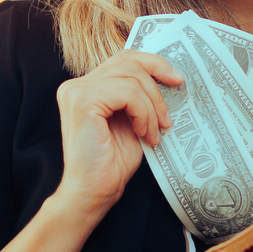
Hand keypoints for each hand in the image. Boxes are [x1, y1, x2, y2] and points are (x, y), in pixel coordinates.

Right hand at [50, 50, 181, 216]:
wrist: (93, 192)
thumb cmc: (112, 163)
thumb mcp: (131, 121)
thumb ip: (139, 97)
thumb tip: (170, 76)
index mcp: (85, 87)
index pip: (123, 59)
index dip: (153, 63)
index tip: (176, 79)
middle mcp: (76, 85)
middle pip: (128, 62)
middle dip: (157, 87)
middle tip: (168, 117)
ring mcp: (76, 91)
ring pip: (132, 79)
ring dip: (151, 107)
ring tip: (154, 133)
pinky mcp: (82, 101)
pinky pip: (128, 93)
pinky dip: (143, 114)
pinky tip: (144, 134)